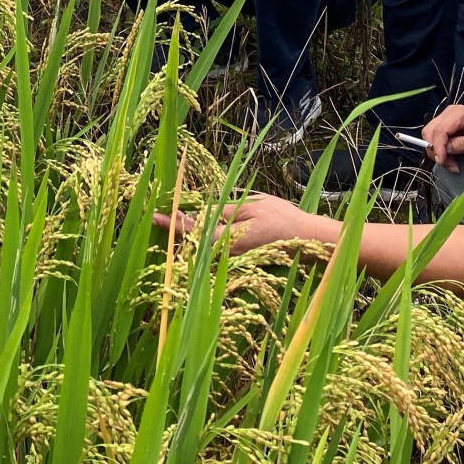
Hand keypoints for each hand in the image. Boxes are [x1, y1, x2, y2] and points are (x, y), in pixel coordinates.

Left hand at [152, 194, 338, 253]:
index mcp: (227, 238)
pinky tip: (201, 228)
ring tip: (174, 219)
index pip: (193, 230)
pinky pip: (218, 247)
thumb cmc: (282, 219)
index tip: (156, 214)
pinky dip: (206, 237)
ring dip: (190, 233)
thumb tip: (199, 212)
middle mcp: (227, 251)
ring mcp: (234, 256)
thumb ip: (224, 211)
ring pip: (205, 244)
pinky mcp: (242, 256)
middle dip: (177, 227)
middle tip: (158, 216)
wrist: (307, 240)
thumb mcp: (251, 207)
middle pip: (195, 240)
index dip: (173, 222)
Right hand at [420, 104, 463, 173]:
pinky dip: (440, 150)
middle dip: (436, 150)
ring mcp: (447, 117)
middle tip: (449, 164)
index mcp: (460, 114)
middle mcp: (450, 112)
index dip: (438, 147)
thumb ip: (463, 145)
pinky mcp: (447, 124)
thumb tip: (445, 149)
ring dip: (437, 152)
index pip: (440, 130)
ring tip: (452, 163)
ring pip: (430, 135)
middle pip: (430, 131)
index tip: (443, 162)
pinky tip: (451, 157)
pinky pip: (436, 137)